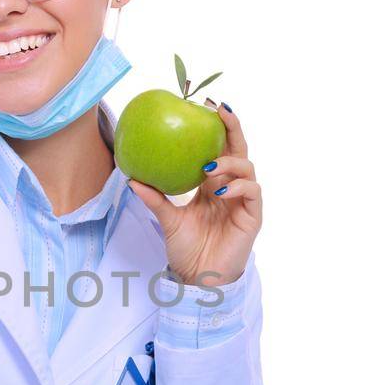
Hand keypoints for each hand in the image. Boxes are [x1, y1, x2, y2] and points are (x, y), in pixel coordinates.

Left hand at [126, 103, 261, 286]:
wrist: (198, 278)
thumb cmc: (186, 249)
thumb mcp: (167, 219)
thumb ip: (155, 198)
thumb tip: (131, 177)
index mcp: (213, 184)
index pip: (219, 148)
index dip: (216, 128)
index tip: (204, 105)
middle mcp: (230, 188)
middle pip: (239, 149)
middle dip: (232, 127)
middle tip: (220, 110)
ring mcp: (243, 201)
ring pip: (248, 168)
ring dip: (230, 162)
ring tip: (209, 166)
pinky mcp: (252, 216)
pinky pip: (251, 192)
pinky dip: (237, 187)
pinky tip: (219, 191)